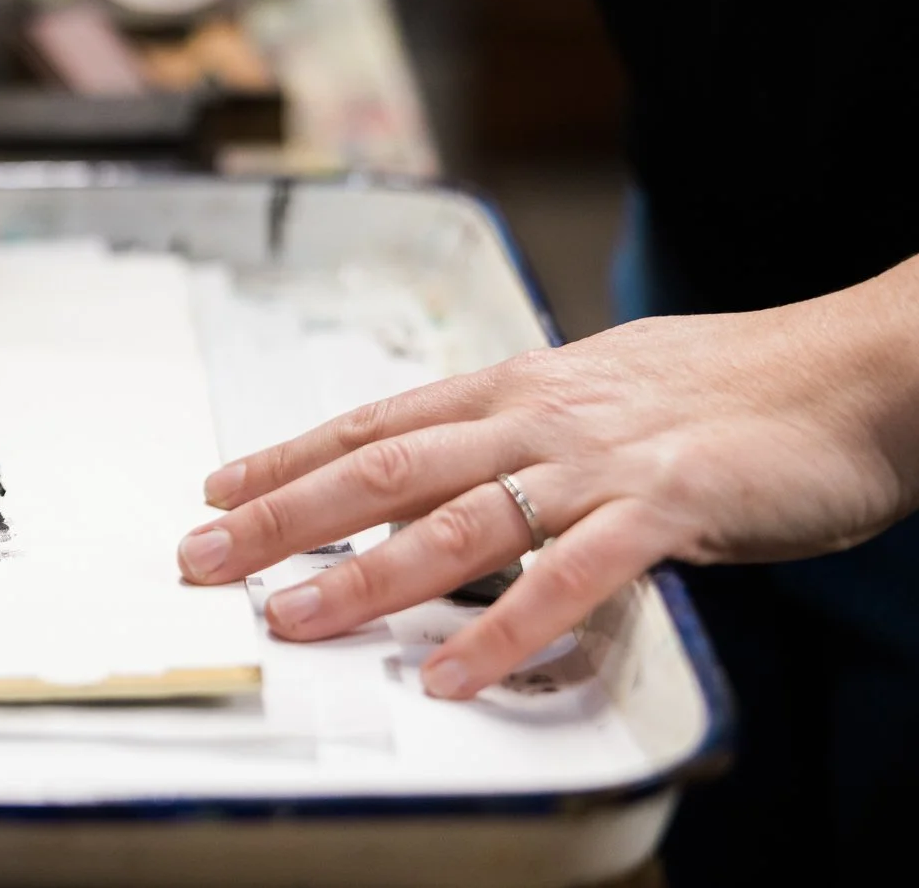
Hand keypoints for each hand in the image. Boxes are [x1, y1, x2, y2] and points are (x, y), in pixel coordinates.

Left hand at [177, 263, 918, 698]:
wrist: (848, 372)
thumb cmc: (724, 386)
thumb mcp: (596, 391)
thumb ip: (518, 427)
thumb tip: (450, 458)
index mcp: (515, 386)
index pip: (374, 422)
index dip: (287, 456)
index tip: (215, 488)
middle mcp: (536, 417)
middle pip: (381, 468)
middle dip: (279, 515)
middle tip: (201, 556)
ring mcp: (595, 463)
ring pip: (454, 522)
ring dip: (362, 575)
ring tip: (291, 617)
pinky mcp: (664, 508)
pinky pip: (568, 580)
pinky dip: (504, 633)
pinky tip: (451, 676)